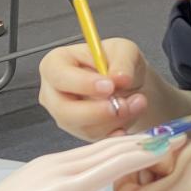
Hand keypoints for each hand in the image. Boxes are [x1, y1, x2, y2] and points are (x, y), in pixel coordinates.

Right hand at [0, 134, 185, 190]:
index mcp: (52, 167)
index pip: (98, 150)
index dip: (127, 143)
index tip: (150, 139)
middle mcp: (60, 162)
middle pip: (111, 144)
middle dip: (146, 136)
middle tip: (174, 129)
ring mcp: (64, 172)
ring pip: (115, 150)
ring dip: (150, 142)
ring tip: (177, 134)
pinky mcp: (68, 187)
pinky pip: (111, 167)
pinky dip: (139, 157)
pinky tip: (158, 152)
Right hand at [39, 39, 167, 140]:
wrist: (129, 84)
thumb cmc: (118, 62)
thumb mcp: (125, 50)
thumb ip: (123, 61)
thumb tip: (120, 78)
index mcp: (55, 64)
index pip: (60, 76)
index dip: (83, 84)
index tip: (109, 86)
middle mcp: (53, 93)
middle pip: (64, 111)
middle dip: (98, 111)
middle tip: (125, 104)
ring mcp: (64, 116)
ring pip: (84, 128)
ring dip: (115, 120)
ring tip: (137, 103)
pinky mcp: (80, 132)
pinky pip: (96, 139)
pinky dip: (116, 131)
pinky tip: (129, 119)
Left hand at [114, 140, 190, 190]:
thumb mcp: (182, 150)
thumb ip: (158, 147)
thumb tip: (150, 146)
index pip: (121, 177)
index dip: (131, 153)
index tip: (144, 138)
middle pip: (136, 186)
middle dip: (147, 163)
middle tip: (164, 143)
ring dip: (162, 175)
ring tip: (181, 157)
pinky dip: (174, 188)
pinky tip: (190, 174)